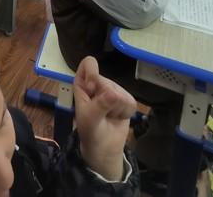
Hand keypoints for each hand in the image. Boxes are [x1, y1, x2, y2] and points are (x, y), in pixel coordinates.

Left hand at [74, 56, 135, 181]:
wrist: (104, 148)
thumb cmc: (90, 132)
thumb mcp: (90, 119)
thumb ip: (100, 105)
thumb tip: (113, 94)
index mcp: (82, 84)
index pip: (88, 65)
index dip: (92, 74)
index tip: (92, 88)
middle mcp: (98, 83)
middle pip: (107, 82)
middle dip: (105, 101)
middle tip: (100, 114)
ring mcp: (113, 90)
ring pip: (121, 93)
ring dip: (116, 109)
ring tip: (108, 116)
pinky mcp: (126, 99)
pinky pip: (131, 101)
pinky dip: (125, 113)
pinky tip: (118, 117)